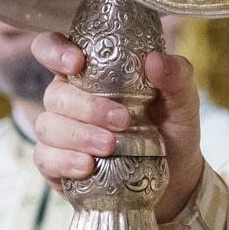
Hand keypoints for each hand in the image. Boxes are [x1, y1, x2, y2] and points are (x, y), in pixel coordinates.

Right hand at [31, 35, 203, 222]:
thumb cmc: (171, 131)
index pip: (54, 49)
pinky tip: (87, 167)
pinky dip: (65, 161)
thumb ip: (176, 77)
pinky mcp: (56, 164)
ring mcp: (59, 132)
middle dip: (87, 107)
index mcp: (91, 73)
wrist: (174, 180)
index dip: (55, 51)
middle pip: (56, 93)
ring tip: (110, 147)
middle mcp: (69, 98)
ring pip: (48, 126)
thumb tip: (155, 60)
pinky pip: (46, 158)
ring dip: (79, 135)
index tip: (76, 62)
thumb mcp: (183, 102)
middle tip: (122, 120)